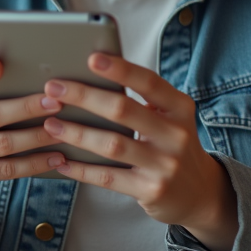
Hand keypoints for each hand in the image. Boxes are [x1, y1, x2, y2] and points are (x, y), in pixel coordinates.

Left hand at [41, 53, 237, 250]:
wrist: (200, 193)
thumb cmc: (171, 145)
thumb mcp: (169, 119)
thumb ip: (142, 102)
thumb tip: (90, 79)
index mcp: (179, 108)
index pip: (149, 82)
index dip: (120, 69)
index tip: (91, 57)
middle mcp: (176, 135)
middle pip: (124, 110)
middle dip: (84, 97)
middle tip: (53, 88)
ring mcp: (165, 165)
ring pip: (112, 145)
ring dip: (77, 133)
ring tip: (50, 124)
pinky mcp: (151, 191)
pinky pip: (108, 178)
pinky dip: (82, 170)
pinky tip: (62, 161)